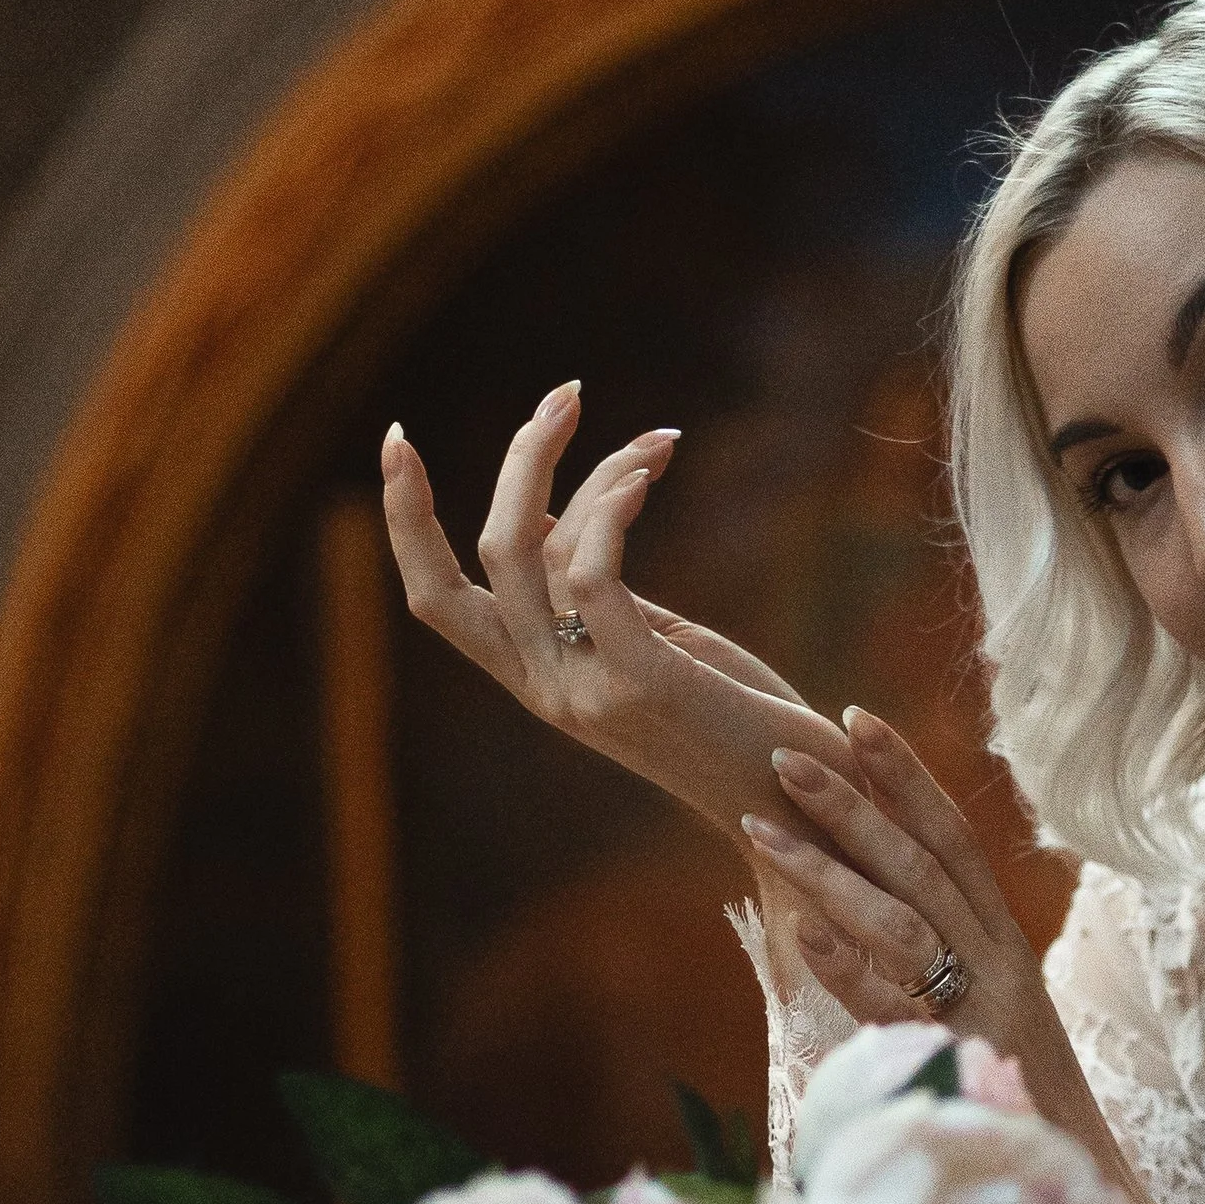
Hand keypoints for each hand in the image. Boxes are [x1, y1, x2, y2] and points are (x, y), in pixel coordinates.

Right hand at [378, 385, 852, 848]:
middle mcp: (545, 690)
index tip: (397, 439)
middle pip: (474, 562)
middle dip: (509, 465)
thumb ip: (589, 594)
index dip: (403, 520)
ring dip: (594, 469)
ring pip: (536, 549)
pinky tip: (646, 472)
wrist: (806, 806)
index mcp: (535, 681)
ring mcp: (586, 690)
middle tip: (563, 396)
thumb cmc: (740, 720)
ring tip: (656, 440)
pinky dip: (610, 508)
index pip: (436, 598)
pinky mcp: (641, 683)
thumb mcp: (648, 645)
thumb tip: (542, 513)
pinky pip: (594, 574)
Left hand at [742, 711, 1141, 1198]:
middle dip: (854, 802)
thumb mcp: (980, 1016)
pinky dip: (851, 968)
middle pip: (925, 863)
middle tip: (787, 753)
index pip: (955, 839)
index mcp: (1003, 942)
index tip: (854, 719)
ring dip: (829, 869)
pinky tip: (805, 934)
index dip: (906, 776)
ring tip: (760, 826)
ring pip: (904, 920)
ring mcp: (984, 1012)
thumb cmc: (1019, 1103)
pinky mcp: (962, 1065)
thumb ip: (938, 964)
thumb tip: (868, 916)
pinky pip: (899, 1008)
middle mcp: (1001, 963)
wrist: (1081, 1184)